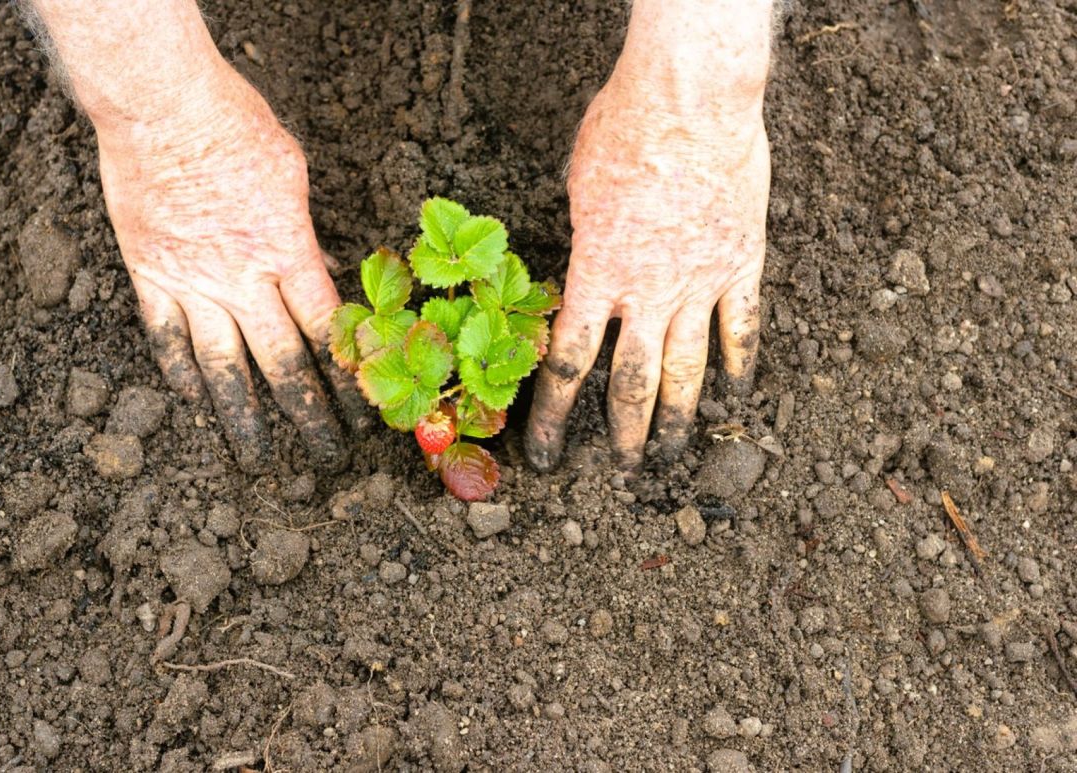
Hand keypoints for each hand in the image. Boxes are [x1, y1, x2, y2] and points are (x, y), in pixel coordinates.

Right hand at [92, 65, 359, 472]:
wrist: (160, 104)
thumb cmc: (235, 124)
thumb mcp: (293, 176)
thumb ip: (304, 236)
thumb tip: (318, 275)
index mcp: (287, 251)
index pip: (328, 331)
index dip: (351, 376)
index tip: (369, 409)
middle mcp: (242, 279)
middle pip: (281, 364)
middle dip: (308, 415)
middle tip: (325, 456)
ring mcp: (192, 282)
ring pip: (221, 367)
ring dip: (241, 417)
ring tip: (254, 458)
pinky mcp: (149, 274)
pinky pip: (165, 338)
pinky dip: (180, 376)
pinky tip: (194, 404)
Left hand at [525, 69, 769, 473]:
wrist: (692, 101)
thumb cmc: (624, 128)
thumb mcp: (577, 186)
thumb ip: (582, 237)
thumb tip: (584, 255)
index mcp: (595, 277)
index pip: (566, 366)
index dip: (552, 417)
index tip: (545, 453)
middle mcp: (647, 295)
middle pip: (631, 385)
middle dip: (622, 435)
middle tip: (619, 470)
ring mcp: (700, 284)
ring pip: (688, 370)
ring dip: (677, 418)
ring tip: (671, 453)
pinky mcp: (742, 265)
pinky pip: (743, 328)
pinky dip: (740, 364)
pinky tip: (737, 395)